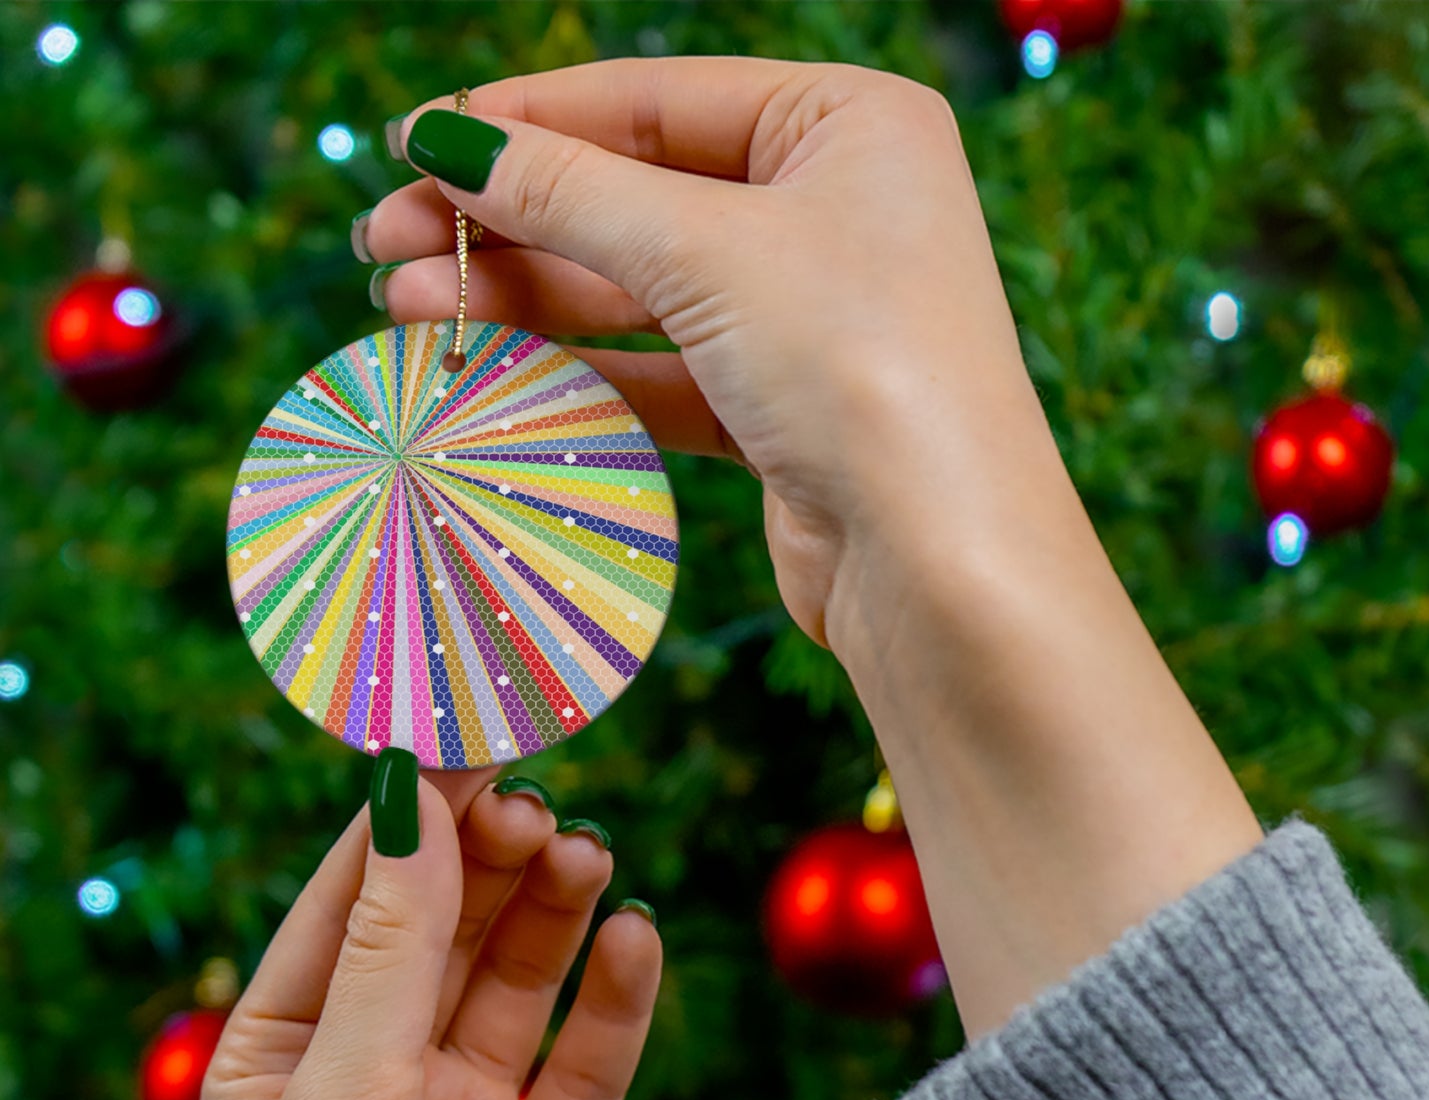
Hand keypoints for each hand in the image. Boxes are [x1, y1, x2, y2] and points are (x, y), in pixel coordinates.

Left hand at [201, 762, 661, 1099]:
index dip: (410, 817)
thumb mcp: (346, 1096)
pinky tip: (635, 940)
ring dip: (555, 910)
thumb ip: (391, 944)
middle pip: (447, 925)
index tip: (467, 737)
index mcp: (289, 1051)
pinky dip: (617, 994)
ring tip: (587, 856)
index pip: (354, 897)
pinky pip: (591, 1055)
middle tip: (538, 805)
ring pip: (521, 976)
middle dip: (490, 860)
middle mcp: (380, 1071)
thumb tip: (411, 797)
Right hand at [360, 56, 1049, 653]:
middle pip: (635, 197)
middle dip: (507, 221)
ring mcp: (808, 316)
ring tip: (407, 310)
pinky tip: (489, 371)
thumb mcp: (706, 252)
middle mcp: (834, 210)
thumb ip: (569, 192)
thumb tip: (446, 140)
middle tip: (384, 243)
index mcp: (847, 125)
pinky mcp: (781, 410)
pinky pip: (660, 372)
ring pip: (638, 291)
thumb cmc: (859, 368)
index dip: (525, 121)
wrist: (938, 563)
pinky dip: (578, 372)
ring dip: (524, 299)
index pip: (654, 101)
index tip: (413, 143)